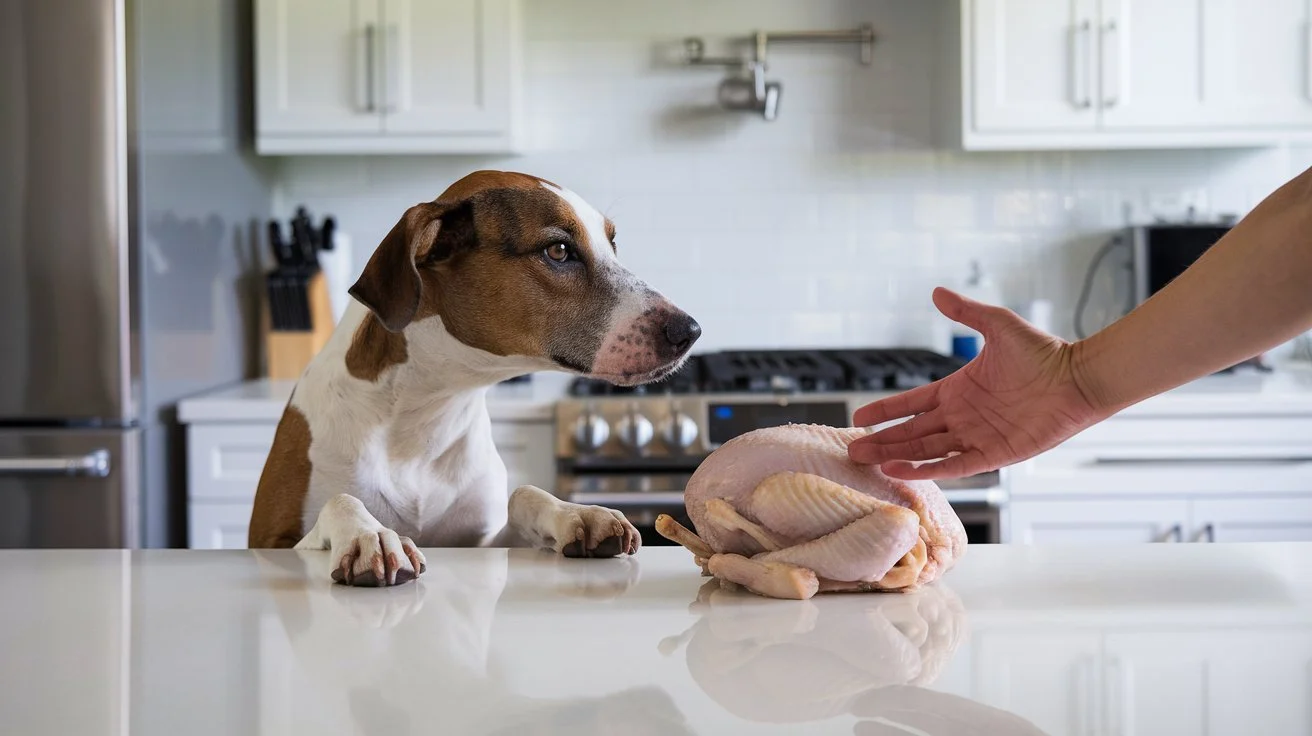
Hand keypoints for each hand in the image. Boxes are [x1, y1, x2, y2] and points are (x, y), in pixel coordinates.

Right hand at [847, 287, 1104, 479]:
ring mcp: (976, 437)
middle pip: (913, 433)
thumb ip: (966, 312)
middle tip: (852, 450)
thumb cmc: (1044, 352)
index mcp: (958, 389)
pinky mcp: (994, 455)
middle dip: (882, 441)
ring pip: (927, 451)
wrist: (1078, 379)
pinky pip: (955, 466)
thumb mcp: (998, 325)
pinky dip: (927, 470)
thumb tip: (936, 292)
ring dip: (897, 457)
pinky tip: (900, 471)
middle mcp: (963, 417)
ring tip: (868, 462)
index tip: (858, 418)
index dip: (885, 411)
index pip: (912, 404)